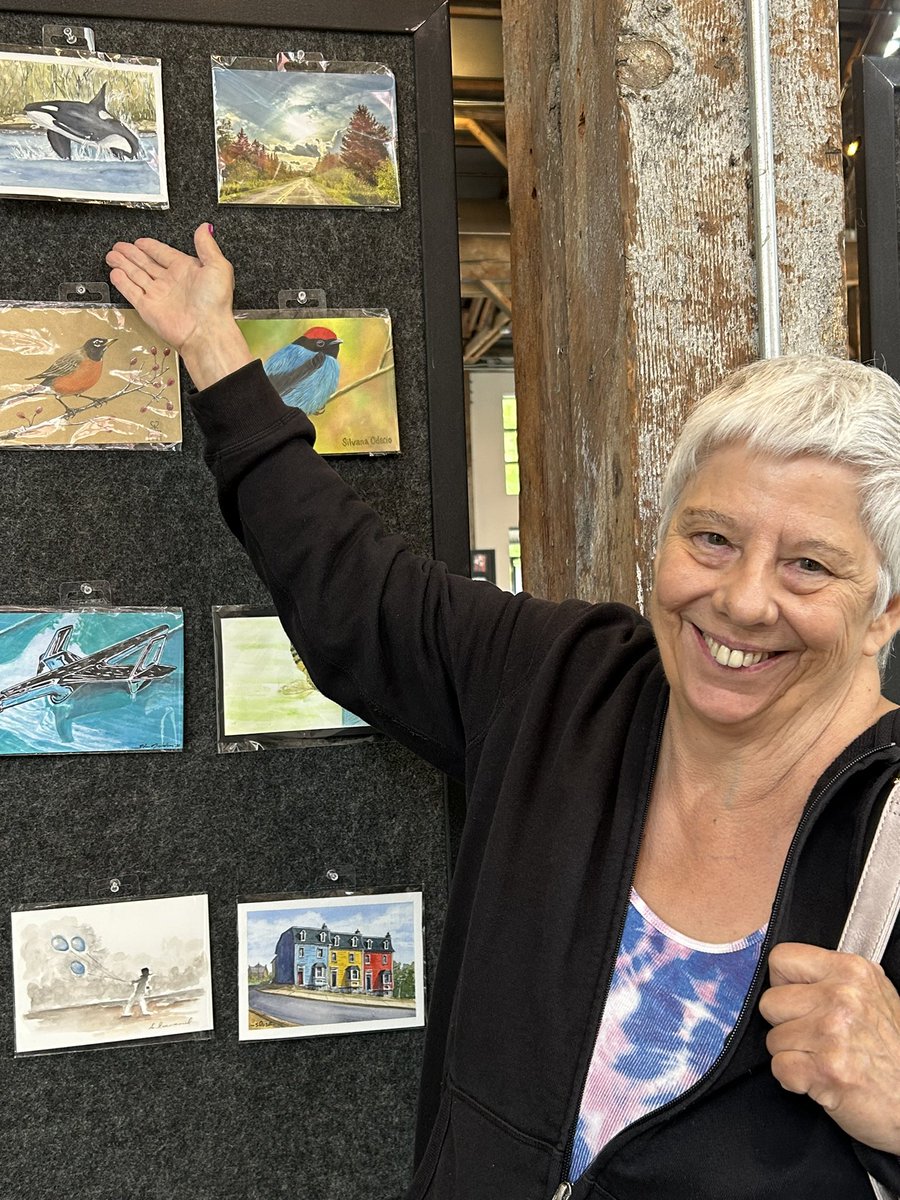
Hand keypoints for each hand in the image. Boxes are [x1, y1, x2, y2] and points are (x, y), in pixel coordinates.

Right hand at [106, 223, 250, 388]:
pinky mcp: (148, 308)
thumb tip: (205, 228)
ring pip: (136, 275)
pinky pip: (132, 292)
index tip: (140, 241)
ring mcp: (158, 295)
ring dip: (123, 264)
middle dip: (131, 254)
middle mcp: (171, 282)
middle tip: (119, 246)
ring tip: (112, 255)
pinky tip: (115, 273)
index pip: (163, 253)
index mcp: (187, 270)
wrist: (205, 332)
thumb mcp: (218, 267)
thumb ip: (207, 246)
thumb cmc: (215, 304)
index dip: (151, 247)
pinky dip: (122, 282)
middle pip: (146, 263)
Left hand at [760, 942, 899, 1152]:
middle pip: (770, 1002)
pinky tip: (820, 1079)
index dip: (783, 983)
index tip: (798, 1000)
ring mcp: (833, 1033)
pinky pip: (779, 1068)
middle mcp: (842, 997)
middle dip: (786, 1024)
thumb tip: (792, 972)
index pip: (781, 958)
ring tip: (823, 1059)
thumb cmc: (894, 1053)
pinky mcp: (826, 1070)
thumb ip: (835, 978)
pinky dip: (794, 1080)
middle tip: (815, 1038)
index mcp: (851, 971)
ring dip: (792, 1054)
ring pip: (772, 1038)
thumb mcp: (875, 996)